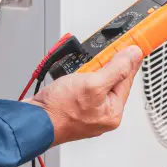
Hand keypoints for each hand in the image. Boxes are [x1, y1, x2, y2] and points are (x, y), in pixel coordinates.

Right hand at [26, 46, 143, 146]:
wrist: (33, 120)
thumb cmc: (59, 110)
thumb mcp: (93, 84)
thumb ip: (116, 69)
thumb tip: (133, 56)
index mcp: (113, 112)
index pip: (127, 79)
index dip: (128, 60)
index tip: (132, 46)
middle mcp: (102, 114)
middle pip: (112, 80)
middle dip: (104, 65)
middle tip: (96, 58)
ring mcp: (88, 111)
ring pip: (96, 82)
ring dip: (89, 70)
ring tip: (79, 70)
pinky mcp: (74, 107)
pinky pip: (83, 86)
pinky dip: (79, 77)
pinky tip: (72, 75)